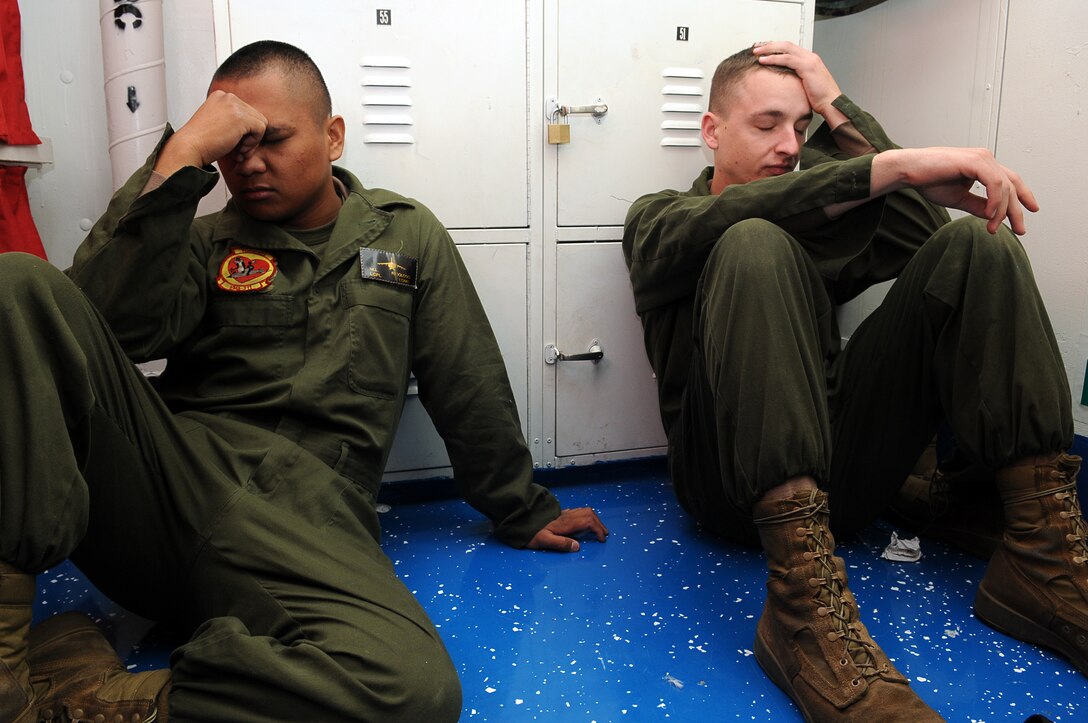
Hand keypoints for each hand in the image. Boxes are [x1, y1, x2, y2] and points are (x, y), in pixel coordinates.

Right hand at [153, 91, 267, 176]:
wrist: (189, 147)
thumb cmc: (201, 142)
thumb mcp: (217, 125)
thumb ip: (232, 121)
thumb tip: (255, 127)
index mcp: (220, 97)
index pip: (245, 112)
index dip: (243, 131)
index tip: (233, 144)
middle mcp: (227, 96)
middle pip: (254, 117)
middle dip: (249, 137)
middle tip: (237, 151)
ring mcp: (234, 105)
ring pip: (260, 123)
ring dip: (252, 141)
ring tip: (238, 152)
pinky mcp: (241, 117)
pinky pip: (261, 129)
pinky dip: (254, 143)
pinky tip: (239, 150)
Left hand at [526, 507, 608, 552]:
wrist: (521, 522)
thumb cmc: (531, 533)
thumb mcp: (544, 541)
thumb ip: (560, 543)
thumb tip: (577, 546)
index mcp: (565, 522)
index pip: (588, 521)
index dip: (597, 529)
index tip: (601, 539)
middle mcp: (567, 515)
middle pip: (589, 514)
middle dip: (599, 524)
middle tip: (604, 535)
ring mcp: (564, 513)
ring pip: (585, 510)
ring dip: (594, 519)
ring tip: (599, 529)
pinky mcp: (561, 514)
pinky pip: (579, 511)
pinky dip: (587, 517)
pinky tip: (585, 523)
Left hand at [752, 41, 841, 119]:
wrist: (831, 103)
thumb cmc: (819, 98)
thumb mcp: (805, 85)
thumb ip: (796, 79)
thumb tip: (783, 81)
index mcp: (809, 59)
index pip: (790, 48)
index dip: (775, 47)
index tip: (763, 50)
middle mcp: (810, 56)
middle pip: (786, 44)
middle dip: (769, 45)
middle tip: (756, 47)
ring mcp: (809, 60)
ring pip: (785, 49)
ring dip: (768, 49)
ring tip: (756, 52)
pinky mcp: (807, 66)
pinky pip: (787, 59)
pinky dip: (773, 58)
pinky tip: (763, 60)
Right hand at [892, 147, 1038, 233]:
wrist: (909, 171)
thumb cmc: (928, 180)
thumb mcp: (958, 198)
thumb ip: (977, 205)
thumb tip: (993, 215)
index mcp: (983, 165)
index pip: (1010, 180)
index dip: (1023, 195)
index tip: (1031, 210)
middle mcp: (985, 159)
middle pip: (1012, 185)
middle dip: (1016, 210)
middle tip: (1019, 230)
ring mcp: (982, 158)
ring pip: (1005, 187)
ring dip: (1002, 210)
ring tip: (993, 227)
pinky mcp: (975, 161)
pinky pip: (994, 183)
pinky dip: (995, 201)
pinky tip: (989, 215)